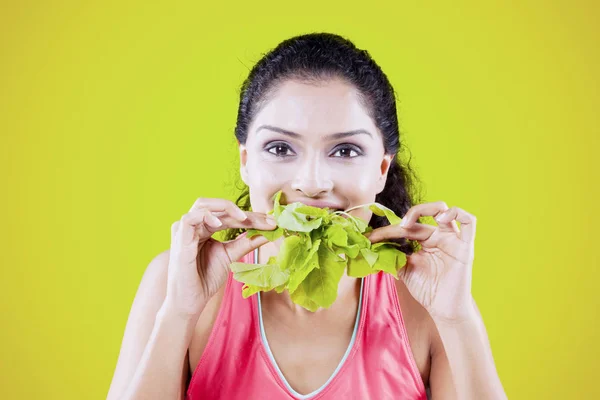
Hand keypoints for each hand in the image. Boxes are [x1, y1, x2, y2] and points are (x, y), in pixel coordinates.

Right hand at [164, 198, 276, 318]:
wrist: (190, 301)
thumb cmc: (206, 279)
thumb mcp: (232, 256)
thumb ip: (247, 242)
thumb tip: (270, 231)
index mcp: (206, 227)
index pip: (230, 214)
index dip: (251, 216)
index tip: (272, 222)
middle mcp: (194, 225)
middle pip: (219, 207)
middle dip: (245, 213)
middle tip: (266, 220)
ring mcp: (184, 230)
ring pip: (203, 205)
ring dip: (226, 208)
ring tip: (244, 218)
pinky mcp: (178, 239)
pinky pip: (189, 218)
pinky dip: (206, 216)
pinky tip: (219, 223)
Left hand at [365, 201, 476, 322]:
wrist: (443, 309)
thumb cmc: (427, 290)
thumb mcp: (404, 270)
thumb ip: (392, 255)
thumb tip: (372, 246)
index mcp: (425, 239)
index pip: (405, 227)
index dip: (386, 230)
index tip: (368, 238)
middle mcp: (439, 235)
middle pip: (420, 216)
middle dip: (398, 222)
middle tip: (384, 234)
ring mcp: (453, 239)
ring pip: (443, 209)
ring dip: (424, 209)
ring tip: (408, 223)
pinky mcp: (465, 246)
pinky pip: (469, 221)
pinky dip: (455, 213)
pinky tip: (439, 219)